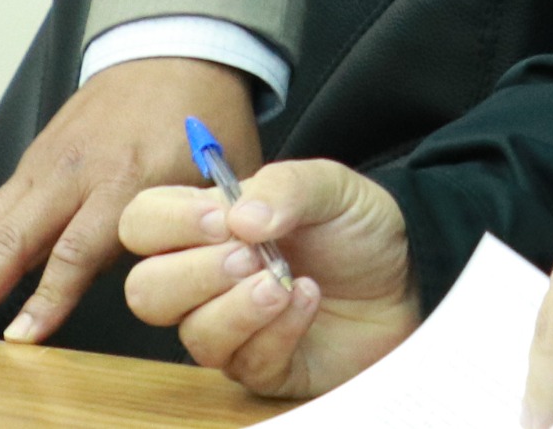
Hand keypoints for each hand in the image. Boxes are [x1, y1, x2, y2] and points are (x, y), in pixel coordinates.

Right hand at [0, 57, 255, 341]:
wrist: (176, 49)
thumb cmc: (201, 118)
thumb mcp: (216, 178)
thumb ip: (196, 235)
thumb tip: (189, 289)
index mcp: (127, 178)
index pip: (77, 249)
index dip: (48, 298)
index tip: (20, 337)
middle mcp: (77, 170)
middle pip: (15, 236)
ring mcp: (49, 160)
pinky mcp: (35, 157)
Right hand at [122, 155, 420, 397]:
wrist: (409, 274)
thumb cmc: (357, 230)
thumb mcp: (330, 185)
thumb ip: (284, 186)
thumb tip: (239, 217)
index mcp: (208, 225)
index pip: (143, 223)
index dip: (168, 223)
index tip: (219, 218)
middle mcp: (207, 279)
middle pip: (146, 290)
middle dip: (193, 273)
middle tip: (247, 256)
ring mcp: (231, 327)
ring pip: (192, 334)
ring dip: (237, 307)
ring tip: (283, 281)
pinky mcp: (263, 367)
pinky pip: (245, 362)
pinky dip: (278, 329)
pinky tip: (307, 299)